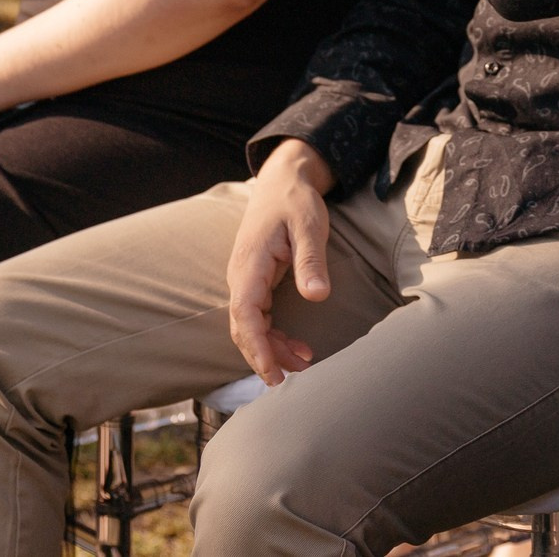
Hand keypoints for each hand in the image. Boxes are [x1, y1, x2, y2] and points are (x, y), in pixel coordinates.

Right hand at [225, 140, 336, 384]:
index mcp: (249, 263)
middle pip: (244, 327)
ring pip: (251, 326)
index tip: (273, 373)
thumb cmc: (295, 202)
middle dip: (266, 356)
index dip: (257, 346)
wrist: (283, 182)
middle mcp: (241, 275)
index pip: (245, 313)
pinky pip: (258, 317)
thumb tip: (317, 296)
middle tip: (297, 376)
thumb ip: (311, 260)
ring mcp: (246, 280)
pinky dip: (273, 336)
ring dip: (272, 348)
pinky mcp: (255, 283)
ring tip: (305, 363)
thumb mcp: (309, 225)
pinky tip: (296, 345)